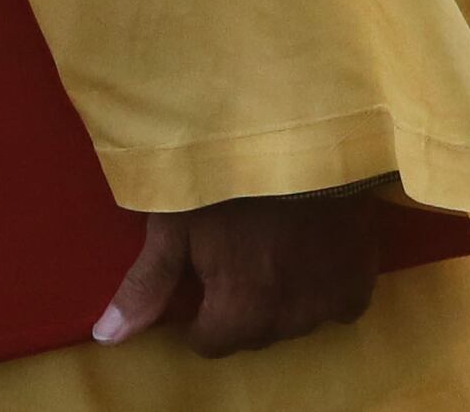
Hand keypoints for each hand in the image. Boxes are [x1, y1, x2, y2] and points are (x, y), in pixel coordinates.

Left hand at [93, 192, 382, 357]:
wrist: (306, 126)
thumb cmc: (229, 170)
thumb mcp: (176, 220)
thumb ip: (147, 284)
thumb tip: (106, 337)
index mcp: (240, 308)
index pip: (212, 343)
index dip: (198, 316)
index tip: (200, 282)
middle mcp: (288, 315)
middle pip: (255, 334)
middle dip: (240, 309)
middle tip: (236, 258)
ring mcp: (330, 294)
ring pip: (298, 321)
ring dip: (283, 301)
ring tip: (273, 252)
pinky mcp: (363, 271)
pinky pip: (342, 304)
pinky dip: (327, 289)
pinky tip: (314, 257)